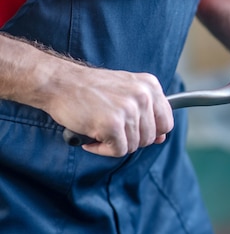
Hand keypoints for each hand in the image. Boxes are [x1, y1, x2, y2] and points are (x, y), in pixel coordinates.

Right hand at [45, 62, 173, 156]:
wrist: (58, 83)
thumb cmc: (90, 89)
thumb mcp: (125, 91)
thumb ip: (146, 112)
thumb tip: (160, 139)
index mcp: (150, 86)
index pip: (166, 122)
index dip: (152, 133)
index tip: (136, 131)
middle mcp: (143, 96)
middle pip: (149, 137)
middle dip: (130, 139)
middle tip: (111, 131)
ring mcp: (129, 110)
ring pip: (134, 146)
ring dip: (115, 144)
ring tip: (99, 131)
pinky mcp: (113, 124)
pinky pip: (118, 151)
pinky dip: (103, 150)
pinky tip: (91, 139)